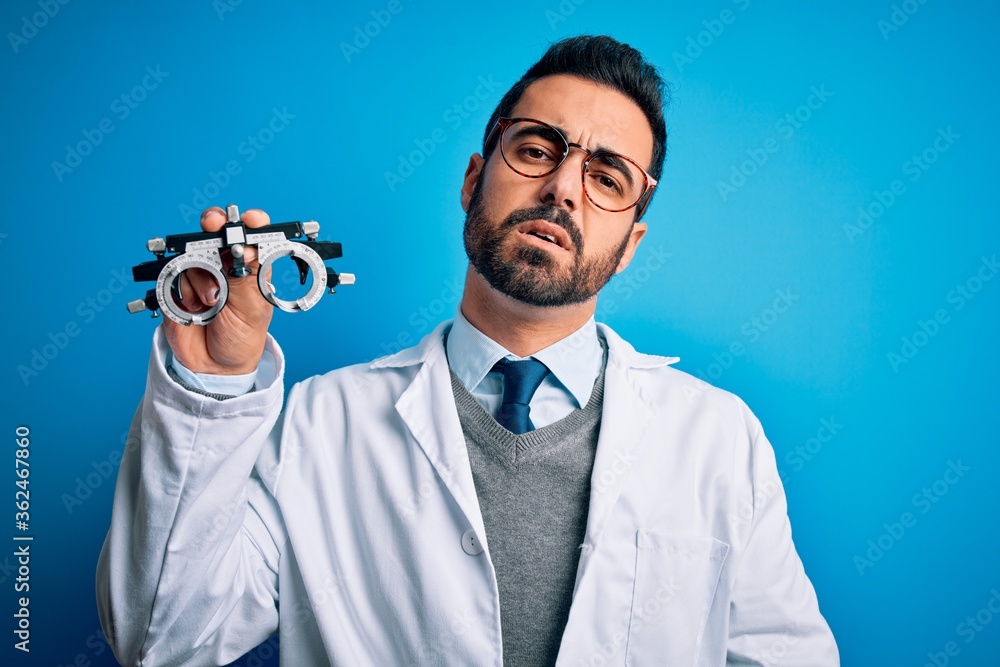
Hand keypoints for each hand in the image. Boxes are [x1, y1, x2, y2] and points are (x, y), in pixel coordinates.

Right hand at [162, 207, 273, 374]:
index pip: (253, 235)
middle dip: (215, 225)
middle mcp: (226, 265)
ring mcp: (201, 273)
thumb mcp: (253, 308)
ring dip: (202, 277)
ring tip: (212, 304)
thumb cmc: (242, 336)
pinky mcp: (179, 285)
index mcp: (251, 267)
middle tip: (213, 224)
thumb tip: (246, 247)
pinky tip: (196, 308)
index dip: (251, 222)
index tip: (249, 220)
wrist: (215, 365)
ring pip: (194, 254)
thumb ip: (247, 276)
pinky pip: (175, 275)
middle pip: (217, 232)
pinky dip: (185, 291)